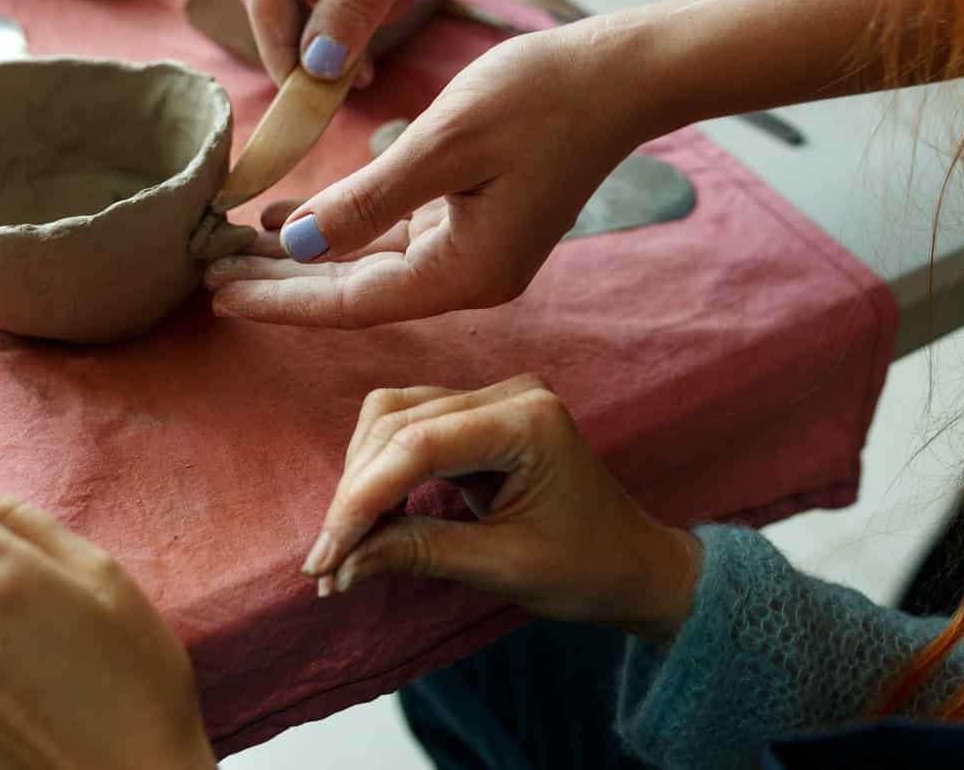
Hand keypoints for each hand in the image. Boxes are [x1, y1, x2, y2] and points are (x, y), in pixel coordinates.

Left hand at [204, 25, 654, 327]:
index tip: (214, 292)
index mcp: (466, 271)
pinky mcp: (481, 223)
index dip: (279, 299)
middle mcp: (472, 276)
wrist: (620, 75)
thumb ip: (371, 197)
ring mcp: (479, 252)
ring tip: (233, 242)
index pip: (351, 302)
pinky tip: (296, 216)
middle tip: (204, 269)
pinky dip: (347, 228)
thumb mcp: (445, 141)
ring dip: (307, 255)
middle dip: (281, 282)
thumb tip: (301, 243)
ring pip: (373, 267)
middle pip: (356, 293)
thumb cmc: (540, 97)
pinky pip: (398, 239)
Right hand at [303, 376, 701, 642]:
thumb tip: (341, 563)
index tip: (327, 555)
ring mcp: (496, 400)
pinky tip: (371, 523)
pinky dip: (384, 474)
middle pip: (398, 422)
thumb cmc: (587, 569)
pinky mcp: (482, 418)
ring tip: (344, 548)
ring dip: (362, 479)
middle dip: (356, 493)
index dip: (363, 498)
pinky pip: (413, 431)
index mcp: (527, 421)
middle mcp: (510, 393)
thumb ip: (419, 552)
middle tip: (328, 563)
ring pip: (395, 419)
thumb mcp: (503, 568)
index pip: (419, 443)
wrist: (635, 566)